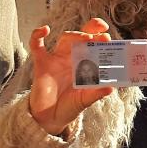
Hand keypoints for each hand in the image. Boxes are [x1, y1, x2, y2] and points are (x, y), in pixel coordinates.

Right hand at [28, 18, 115, 135]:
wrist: (50, 117)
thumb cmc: (69, 106)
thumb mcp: (84, 100)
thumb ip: (95, 94)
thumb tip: (110, 88)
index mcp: (85, 64)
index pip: (94, 46)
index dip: (100, 38)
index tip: (108, 37)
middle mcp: (72, 58)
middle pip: (81, 37)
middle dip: (91, 31)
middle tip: (103, 34)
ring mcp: (56, 59)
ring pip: (65, 38)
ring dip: (75, 35)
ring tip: (86, 38)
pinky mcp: (41, 63)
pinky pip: (36, 45)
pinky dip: (37, 35)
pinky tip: (44, 30)